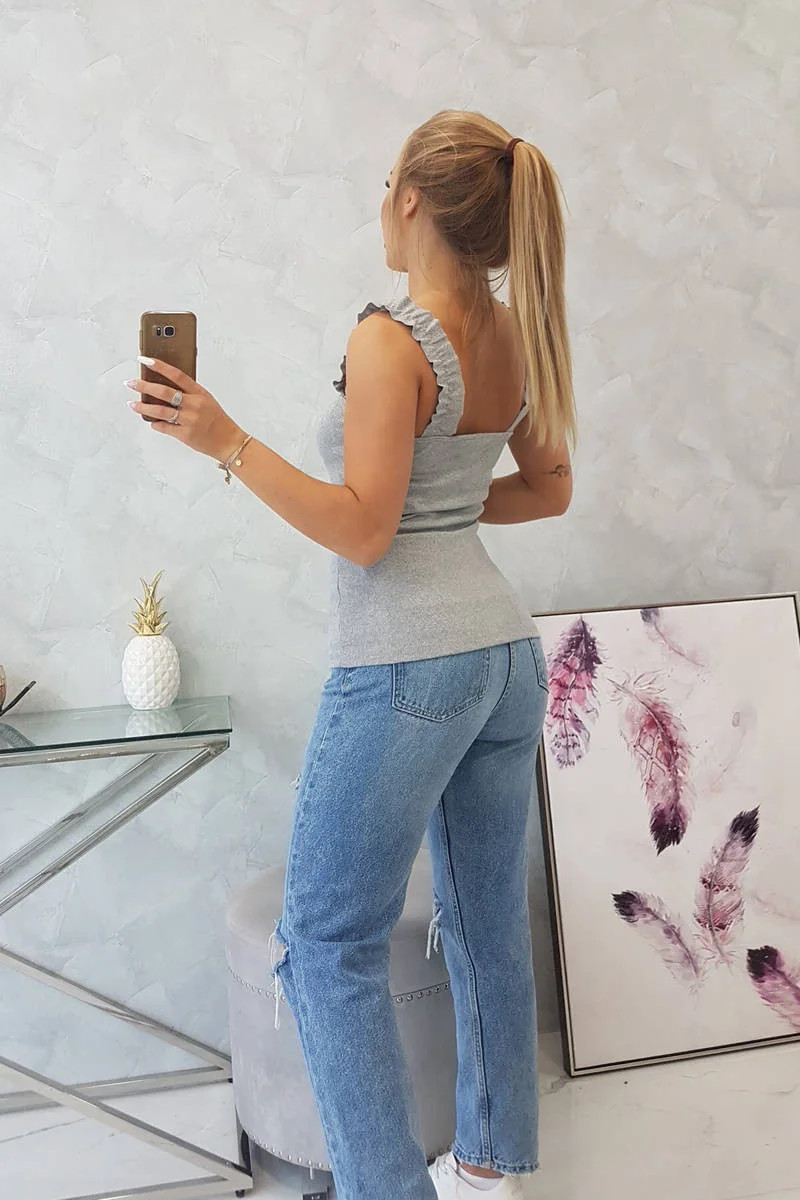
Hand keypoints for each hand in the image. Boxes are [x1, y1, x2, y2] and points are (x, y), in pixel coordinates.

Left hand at [124, 356, 244, 461]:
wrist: (229, 441)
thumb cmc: (218, 420)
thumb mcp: (207, 400)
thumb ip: (189, 393)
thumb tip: (166, 386)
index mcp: (199, 393)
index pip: (177, 374)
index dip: (159, 366)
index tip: (145, 359)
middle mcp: (194, 405)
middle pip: (164, 392)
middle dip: (144, 386)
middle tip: (131, 383)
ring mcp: (189, 420)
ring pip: (160, 411)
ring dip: (143, 407)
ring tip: (133, 404)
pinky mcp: (185, 435)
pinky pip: (164, 428)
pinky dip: (155, 424)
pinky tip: (151, 422)